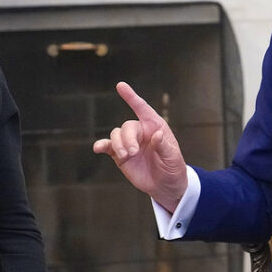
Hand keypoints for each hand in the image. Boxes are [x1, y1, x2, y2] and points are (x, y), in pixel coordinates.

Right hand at [92, 82, 187, 212]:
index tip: (120, 86)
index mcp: (155, 127)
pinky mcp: (120, 155)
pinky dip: (102, 145)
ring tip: (127, 156)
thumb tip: (156, 134)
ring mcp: (129, 143)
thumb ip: (164, 146)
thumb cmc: (173, 167)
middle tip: (132, 152)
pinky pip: (108, 147)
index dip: (131, 97)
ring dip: (118, 144)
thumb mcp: (173, 157)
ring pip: (116, 134)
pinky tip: (97, 148)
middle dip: (127, 138)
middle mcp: (141, 132)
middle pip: (127, 126)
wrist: (165, 186)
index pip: (142, 109)